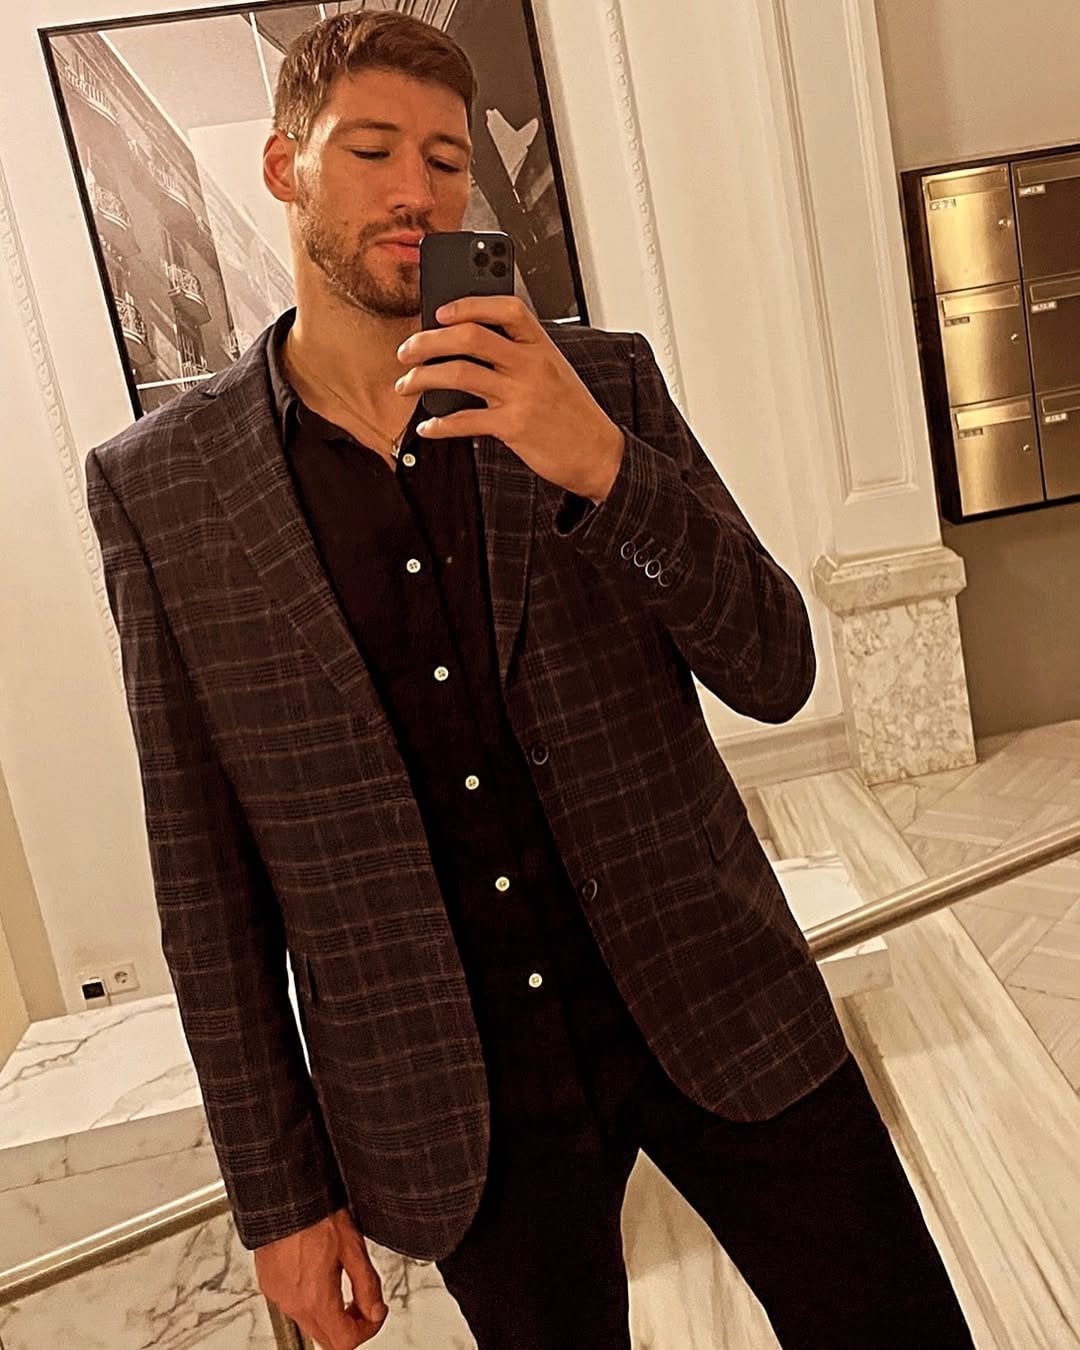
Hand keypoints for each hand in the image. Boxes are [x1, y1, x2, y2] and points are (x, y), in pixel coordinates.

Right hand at [254, 1207, 387, 1347]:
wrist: (284, 1198)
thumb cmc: (316, 1214)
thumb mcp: (353, 1247)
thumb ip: (367, 1284)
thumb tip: (375, 1310)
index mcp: (315, 1298)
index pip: (345, 1342)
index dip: (368, 1330)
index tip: (376, 1312)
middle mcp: (293, 1303)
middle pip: (326, 1339)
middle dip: (350, 1326)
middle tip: (363, 1303)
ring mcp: (278, 1296)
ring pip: (309, 1324)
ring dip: (330, 1313)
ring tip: (341, 1283)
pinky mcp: (269, 1285)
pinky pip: (293, 1306)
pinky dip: (310, 1300)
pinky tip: (318, 1275)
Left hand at [395, 296, 624, 502]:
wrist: (599, 453)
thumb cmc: (571, 412)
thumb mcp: (553, 371)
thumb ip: (518, 355)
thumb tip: (467, 347)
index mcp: (541, 345)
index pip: (505, 308)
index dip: (468, 304)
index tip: (440, 311)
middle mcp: (530, 364)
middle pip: (470, 336)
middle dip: (427, 340)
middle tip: (406, 351)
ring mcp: (522, 395)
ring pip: (459, 373)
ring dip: (422, 377)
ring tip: (406, 385)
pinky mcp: (513, 427)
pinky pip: (465, 420)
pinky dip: (438, 424)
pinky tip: (427, 427)